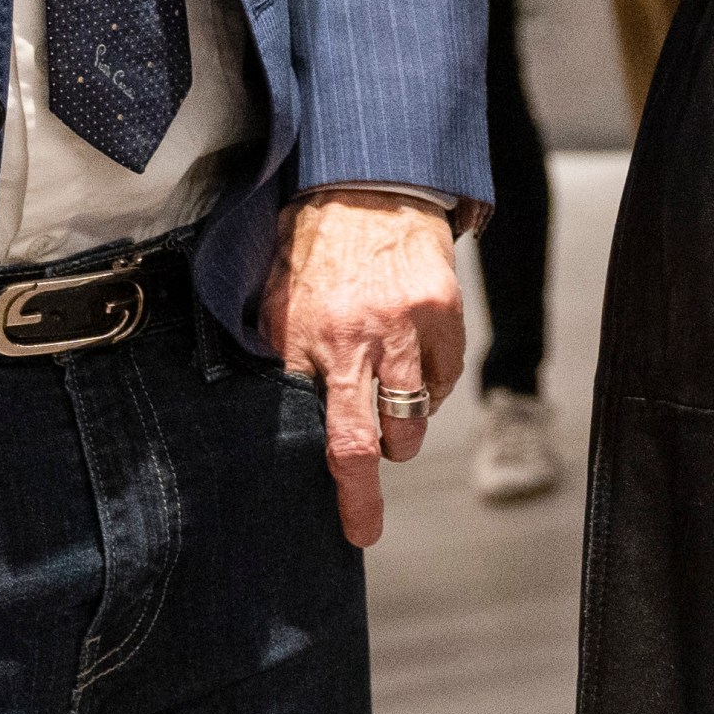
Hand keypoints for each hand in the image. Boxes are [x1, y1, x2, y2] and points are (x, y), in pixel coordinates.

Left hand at [263, 188, 466, 547]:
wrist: (370, 184)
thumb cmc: (314, 246)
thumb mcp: (274, 298)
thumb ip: (276, 356)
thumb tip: (269, 419)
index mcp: (301, 337)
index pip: (315, 431)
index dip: (336, 486)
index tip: (352, 529)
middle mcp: (353, 337)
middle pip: (364, 442)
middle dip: (364, 496)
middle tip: (365, 523)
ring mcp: (403, 327)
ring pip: (411, 420)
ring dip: (402, 435)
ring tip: (390, 421)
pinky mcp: (442, 314)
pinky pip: (444, 381)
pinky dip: (432, 391)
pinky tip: (413, 375)